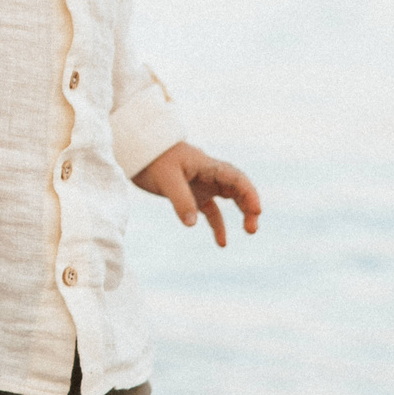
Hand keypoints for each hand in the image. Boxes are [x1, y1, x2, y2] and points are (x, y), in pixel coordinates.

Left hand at [133, 142, 260, 247]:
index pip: (235, 178)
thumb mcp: (166, 179)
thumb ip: (180, 200)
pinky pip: (211, 211)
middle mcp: (209, 174)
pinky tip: (223, 243)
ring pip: (229, 199)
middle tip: (252, 227)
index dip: (249, 193)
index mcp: (207, 165)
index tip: (256, 211)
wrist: (136, 151)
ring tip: (249, 230)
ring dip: (241, 213)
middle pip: (237, 188)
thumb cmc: (152, 159)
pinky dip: (218, 226)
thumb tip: (192, 224)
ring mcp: (202, 184)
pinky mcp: (192, 194)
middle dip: (249, 205)